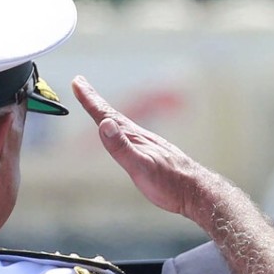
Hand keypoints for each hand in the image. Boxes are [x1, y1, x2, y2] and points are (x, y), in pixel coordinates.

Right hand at [72, 75, 207, 217]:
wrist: (196, 191)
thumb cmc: (170, 183)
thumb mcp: (141, 167)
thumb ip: (122, 147)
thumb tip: (104, 123)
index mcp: (133, 137)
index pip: (106, 115)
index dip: (90, 99)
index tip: (77, 81)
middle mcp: (139, 137)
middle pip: (111, 114)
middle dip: (94, 99)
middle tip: (80, 83)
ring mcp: (146, 145)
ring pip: (120, 124)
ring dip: (105, 113)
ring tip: (96, 106)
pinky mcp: (151, 154)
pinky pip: (128, 136)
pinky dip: (118, 129)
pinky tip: (122, 134)